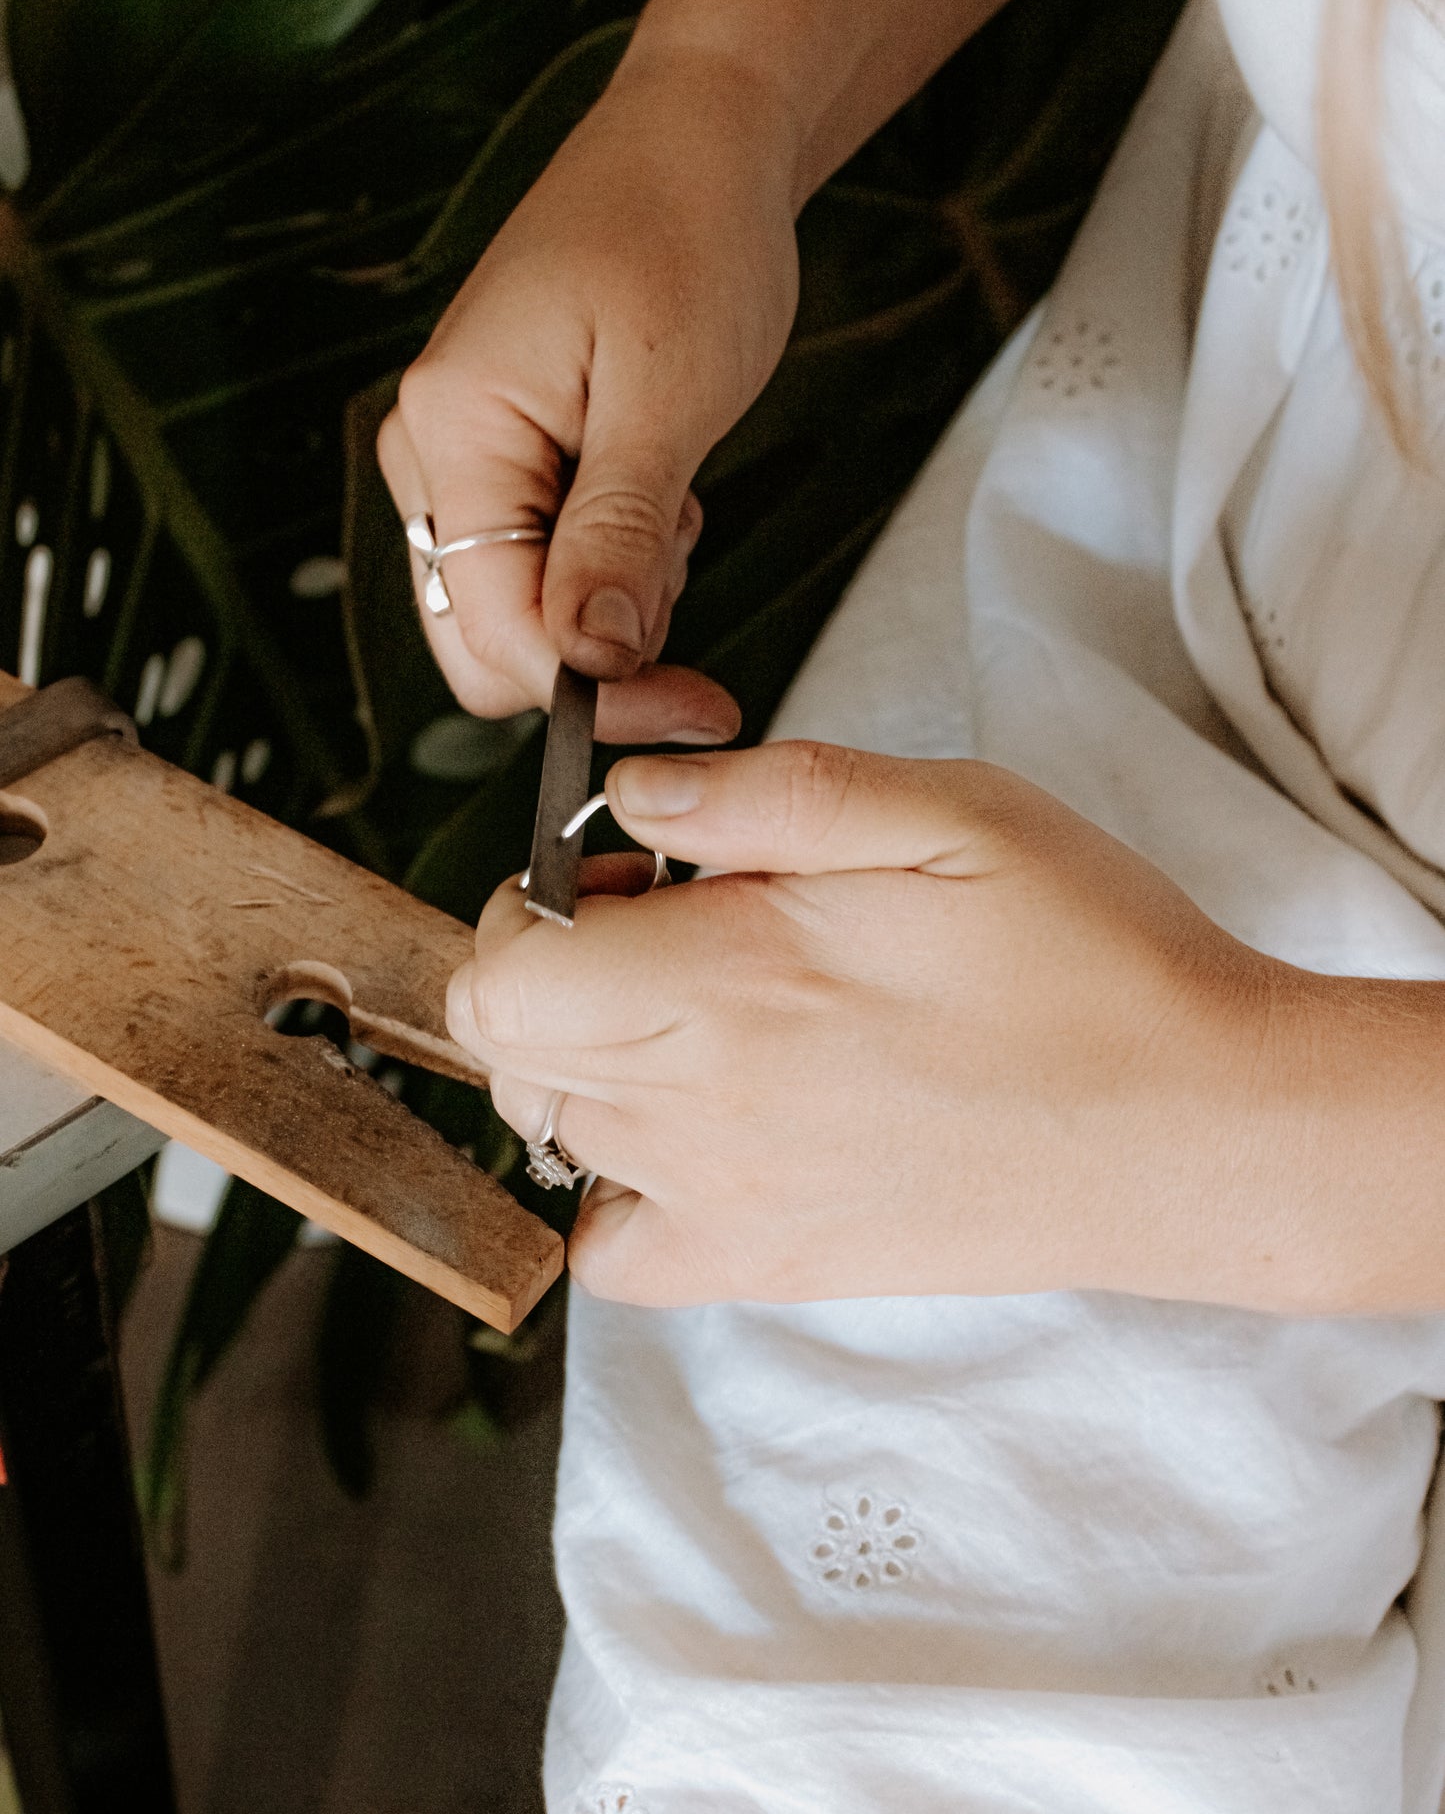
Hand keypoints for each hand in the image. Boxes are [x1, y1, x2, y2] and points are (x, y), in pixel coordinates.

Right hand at [376, 52, 800, 744]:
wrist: (695, 140)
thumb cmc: (688, 237)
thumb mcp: (671, 398)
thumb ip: (618, 538)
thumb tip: (585, 665)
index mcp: (452, 429)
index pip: (495, 630)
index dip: (595, 692)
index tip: (705, 707)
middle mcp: (427, 451)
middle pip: (483, 642)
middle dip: (596, 655)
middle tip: (689, 575)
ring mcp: (456, 457)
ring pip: (516, 612)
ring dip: (610, 601)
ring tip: (675, 495)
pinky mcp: (497, 460)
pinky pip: (537, 566)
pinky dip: (610, 561)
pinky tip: (659, 486)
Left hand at [449, 741, 1297, 1310]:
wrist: (1204, 1131)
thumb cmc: (1090, 955)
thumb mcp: (948, 809)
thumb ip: (768, 791)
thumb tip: (634, 795)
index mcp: (730, 985)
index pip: (502, 977)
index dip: (531, 902)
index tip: (626, 873)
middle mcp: (704, 1114)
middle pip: (511, 1054)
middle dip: (556, 963)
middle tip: (676, 922)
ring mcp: (731, 1207)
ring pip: (558, 1136)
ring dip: (591, 1058)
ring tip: (714, 1011)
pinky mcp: (775, 1268)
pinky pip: (615, 1253)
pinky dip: (619, 1190)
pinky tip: (703, 1129)